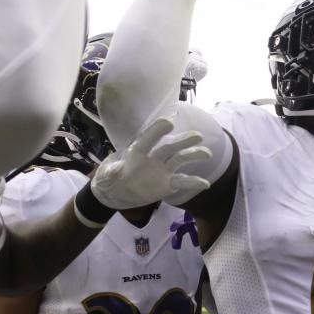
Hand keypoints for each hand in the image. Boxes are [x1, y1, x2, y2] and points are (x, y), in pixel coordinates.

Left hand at [91, 117, 211, 209]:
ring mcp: (163, 170)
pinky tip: (205, 184)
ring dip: (193, 155)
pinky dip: (193, 182)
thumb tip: (114, 170)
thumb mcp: (107, 175)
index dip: (157, 131)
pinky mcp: (168, 183)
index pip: (148, 140)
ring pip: (179, 160)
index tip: (169, 123)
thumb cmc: (111, 177)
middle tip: (198, 136)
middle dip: (182, 141)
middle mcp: (153, 158)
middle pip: (169, 148)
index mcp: (137, 152)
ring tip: (207, 153)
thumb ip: (112, 172)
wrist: (118, 191)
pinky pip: (182, 181)